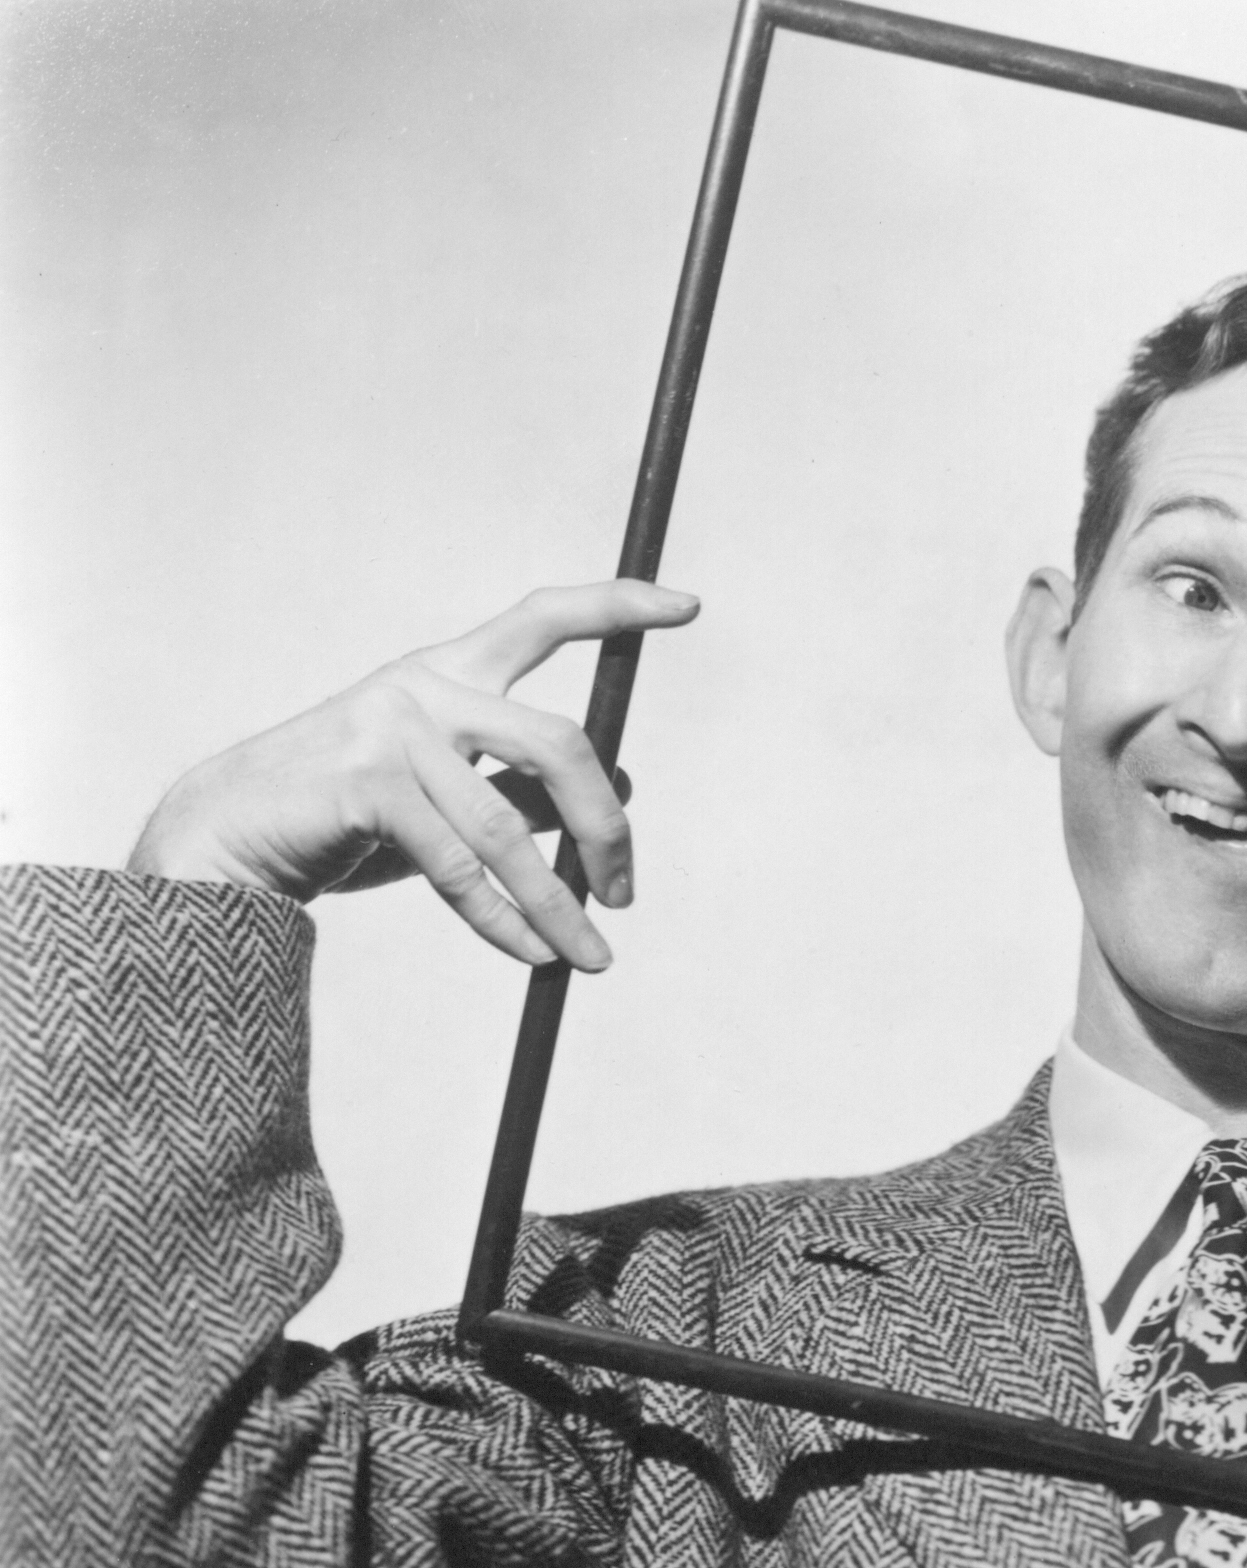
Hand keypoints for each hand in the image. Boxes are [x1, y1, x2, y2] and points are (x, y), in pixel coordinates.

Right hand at [127, 580, 700, 970]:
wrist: (237, 842)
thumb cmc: (351, 818)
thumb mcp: (452, 796)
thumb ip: (526, 784)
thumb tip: (625, 786)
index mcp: (450, 668)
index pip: (544, 619)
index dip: (618, 609)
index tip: (687, 607)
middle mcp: (426, 684)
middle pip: (560, 743)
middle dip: (606, 829)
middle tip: (627, 895)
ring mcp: (394, 729)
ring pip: (511, 827)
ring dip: (560, 906)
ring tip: (594, 960)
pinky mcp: (368, 785)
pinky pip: (461, 868)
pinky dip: (506, 921)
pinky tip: (534, 955)